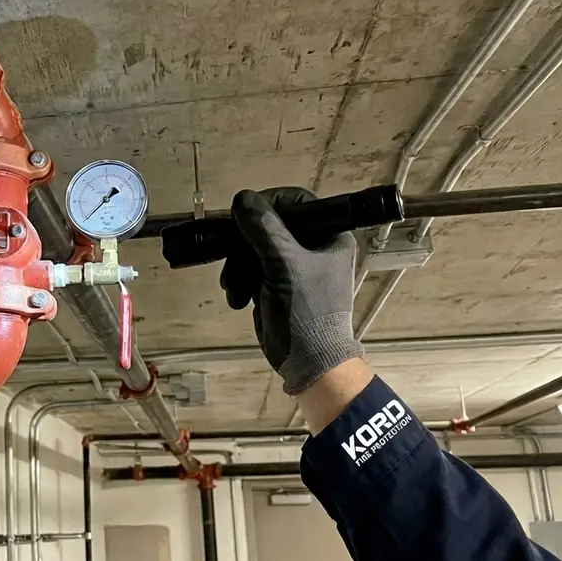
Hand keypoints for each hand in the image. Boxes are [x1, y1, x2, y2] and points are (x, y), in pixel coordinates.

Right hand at [215, 188, 362, 393]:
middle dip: (245, 245)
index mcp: (329, 236)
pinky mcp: (277, 285)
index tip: (245, 215)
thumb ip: (262, 228)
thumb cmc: (306, 310)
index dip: (269, 204)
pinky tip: (239, 299)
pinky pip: (251, 271)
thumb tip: (242, 198)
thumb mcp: (283, 263)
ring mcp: (294, 267)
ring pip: (255, 249)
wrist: (308, 361)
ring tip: (235, 288)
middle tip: (232, 257)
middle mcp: (313, 247)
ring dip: (238, 267)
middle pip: (269, 227)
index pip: (297, 202)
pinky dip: (241, 282)